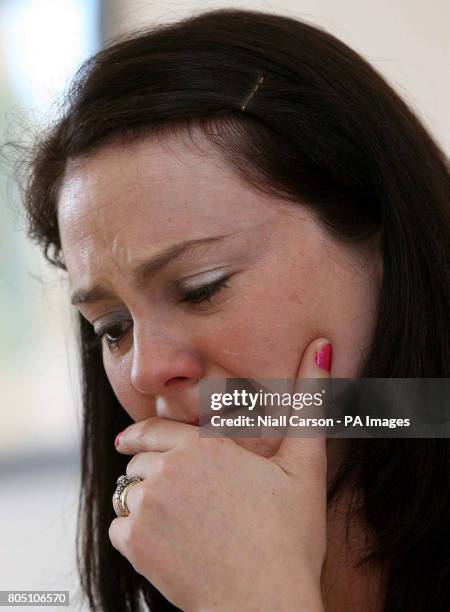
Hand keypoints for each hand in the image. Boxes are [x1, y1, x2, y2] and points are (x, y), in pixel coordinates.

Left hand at [109, 338, 331, 611]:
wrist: (265, 604)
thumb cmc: (289, 537)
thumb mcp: (304, 466)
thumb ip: (309, 403)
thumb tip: (321, 344)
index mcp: (203, 447)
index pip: (154, 429)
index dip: (140, 434)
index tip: (127, 439)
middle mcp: (168, 470)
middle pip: (140, 461)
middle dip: (151, 470)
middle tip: (173, 492)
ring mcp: (148, 508)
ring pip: (129, 493)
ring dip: (143, 501)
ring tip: (174, 521)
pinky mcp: (136, 546)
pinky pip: (120, 527)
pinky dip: (135, 534)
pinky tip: (166, 545)